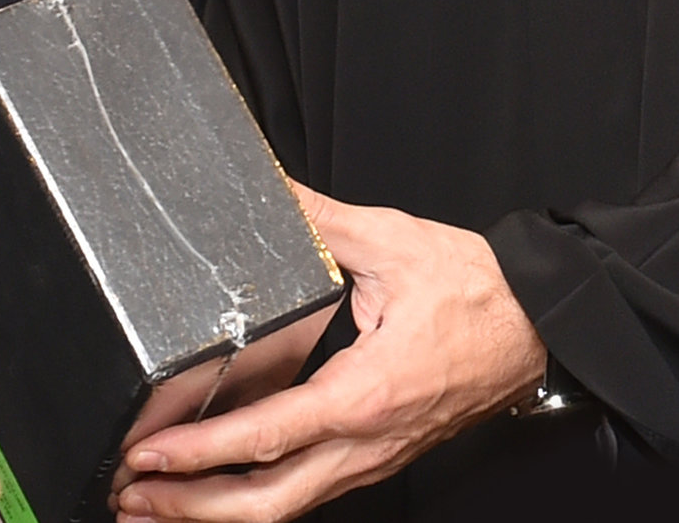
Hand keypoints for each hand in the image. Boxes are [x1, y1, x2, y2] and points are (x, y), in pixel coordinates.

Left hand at [111, 183, 544, 519]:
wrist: (546, 325)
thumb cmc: (480, 292)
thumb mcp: (392, 242)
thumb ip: (319, 218)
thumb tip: (268, 187)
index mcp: (366, 393)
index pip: (270, 435)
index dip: (202, 452)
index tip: (151, 454)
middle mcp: (368, 440)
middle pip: (270, 500)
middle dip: (194, 507)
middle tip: (132, 498)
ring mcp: (375, 456)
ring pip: (290, 506)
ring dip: (219, 512)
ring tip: (157, 506)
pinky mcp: (379, 454)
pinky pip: (311, 489)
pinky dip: (257, 498)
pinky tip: (220, 490)